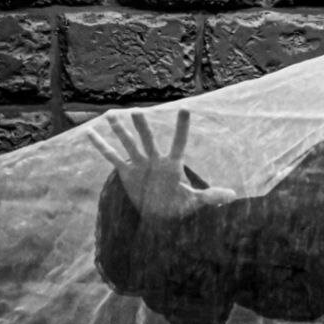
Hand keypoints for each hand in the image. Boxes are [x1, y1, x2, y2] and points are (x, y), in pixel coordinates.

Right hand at [87, 109, 235, 218]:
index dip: (182, 127)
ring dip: (120, 130)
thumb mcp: (195, 202)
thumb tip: (233, 196)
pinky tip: (90, 133)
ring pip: (129, 144)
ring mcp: (140, 163)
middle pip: (149, 140)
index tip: (185, 108)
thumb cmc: (180, 206)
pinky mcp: (126, 172)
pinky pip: (112, 157)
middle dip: (143, 127)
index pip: (179, 142)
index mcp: (173, 165)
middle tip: (138, 111)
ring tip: (111, 114)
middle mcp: (155, 160)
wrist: (161, 215)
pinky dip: (101, 146)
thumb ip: (211, 197)